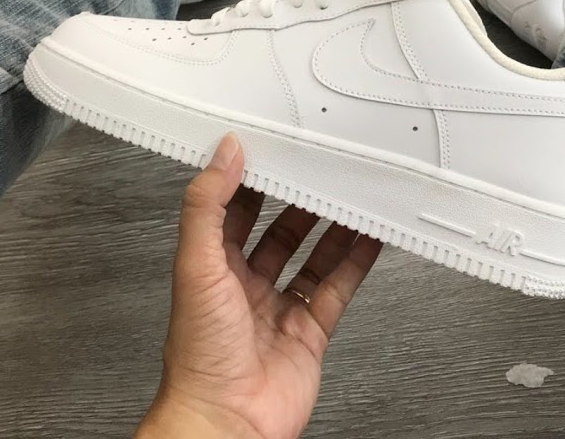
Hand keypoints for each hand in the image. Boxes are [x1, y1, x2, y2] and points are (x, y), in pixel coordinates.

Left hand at [137, 133, 382, 438]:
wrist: (227, 422)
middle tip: (321, 172)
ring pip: (312, 257)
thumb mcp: (196, 264)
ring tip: (351, 197)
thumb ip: (207, 205)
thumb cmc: (199, 357)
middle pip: (279, 231)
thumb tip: (222, 155)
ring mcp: (279, 308)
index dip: (253, 181)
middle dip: (300, 202)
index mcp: (212, 266)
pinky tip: (368, 240)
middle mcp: (245, 285)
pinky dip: (356, 262)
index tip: (272, 152)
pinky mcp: (309, 332)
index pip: (234, 211)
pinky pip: (337, 288)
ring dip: (332, 228)